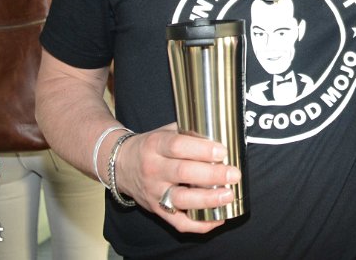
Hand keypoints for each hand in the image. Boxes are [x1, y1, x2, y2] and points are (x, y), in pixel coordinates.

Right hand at [114, 122, 240, 232]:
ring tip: (228, 195)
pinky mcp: (157, 210)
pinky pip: (179, 222)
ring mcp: (154, 192)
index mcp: (155, 145)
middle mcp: (153, 169)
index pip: (178, 146)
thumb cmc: (151, 146)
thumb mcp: (165, 132)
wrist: (121, 165)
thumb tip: (222, 135)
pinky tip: (218, 217)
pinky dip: (199, 224)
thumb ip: (189, 133)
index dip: (202, 149)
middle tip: (233, 174)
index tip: (222, 151)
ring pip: (181, 199)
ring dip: (208, 199)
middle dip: (212, 174)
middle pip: (182, 173)